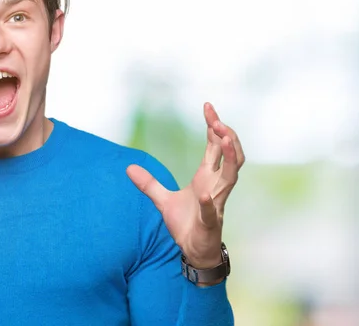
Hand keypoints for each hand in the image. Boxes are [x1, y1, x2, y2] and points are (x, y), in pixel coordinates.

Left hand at [127, 103, 244, 270]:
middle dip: (227, 136)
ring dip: (229, 158)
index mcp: (206, 177)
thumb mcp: (162, 200)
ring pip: (230, 177)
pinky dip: (208, 203)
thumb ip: (149, 183)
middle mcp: (215, 186)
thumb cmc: (186, 223)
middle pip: (230, 155)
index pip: (215, 146)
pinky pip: (211, 210)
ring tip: (224, 139)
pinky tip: (203, 195)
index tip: (208, 107)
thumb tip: (128, 167)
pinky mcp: (210, 222)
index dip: (214, 126)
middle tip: (218, 120)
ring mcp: (216, 203)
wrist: (193, 250)